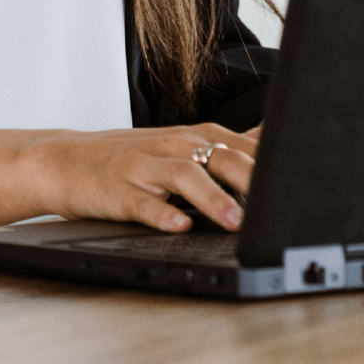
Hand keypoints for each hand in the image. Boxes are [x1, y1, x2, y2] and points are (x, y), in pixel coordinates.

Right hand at [33, 122, 258, 232]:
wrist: (65, 160)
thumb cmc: (131, 157)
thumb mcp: (181, 143)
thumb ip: (226, 143)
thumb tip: (271, 135)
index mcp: (191, 137)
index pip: (238, 143)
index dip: (268, 162)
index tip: (298, 180)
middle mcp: (171, 146)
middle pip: (217, 154)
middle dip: (249, 176)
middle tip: (276, 201)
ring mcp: (143, 167)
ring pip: (183, 176)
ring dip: (212, 198)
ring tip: (235, 221)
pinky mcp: (119, 191)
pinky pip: (142, 203)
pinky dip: (162, 215)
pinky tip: (179, 227)